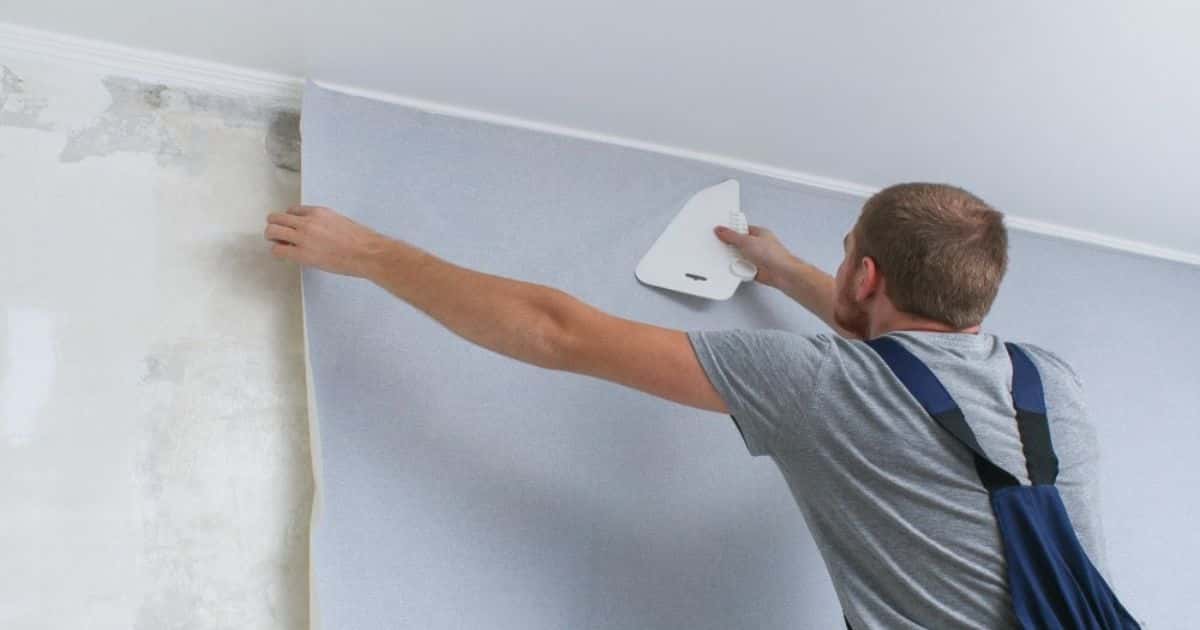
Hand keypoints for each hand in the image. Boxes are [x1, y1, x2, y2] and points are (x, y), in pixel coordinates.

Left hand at [265, 205, 391, 276]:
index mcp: (318, 212)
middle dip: (274, 225)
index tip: (291, 226)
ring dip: (272, 237)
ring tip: (276, 243)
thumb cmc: (360, 240)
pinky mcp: (302, 254)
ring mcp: (303, 237)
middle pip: (277, 218)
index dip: (289, 219)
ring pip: (272, 231)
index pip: (292, 210)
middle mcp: (307, 222)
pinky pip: (277, 250)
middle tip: (276, 233)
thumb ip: (325, 222)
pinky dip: (277, 251)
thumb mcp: (341, 221)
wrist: (366, 253)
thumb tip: (318, 230)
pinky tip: (284, 254)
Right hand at [714, 224, 794, 288]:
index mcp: (759, 233)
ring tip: (737, 261)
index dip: (731, 230)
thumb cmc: (774, 255)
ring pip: (740, 257)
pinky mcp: (755, 269)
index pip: (741, 228)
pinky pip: (742, 268)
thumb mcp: (747, 241)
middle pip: (739, 244)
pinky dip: (741, 269)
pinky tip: (742, 269)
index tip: (721, 231)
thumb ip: (731, 236)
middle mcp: (758, 245)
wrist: (782, 274)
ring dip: (737, 260)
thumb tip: (721, 230)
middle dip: (732, 248)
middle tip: (728, 249)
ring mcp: (757, 258)